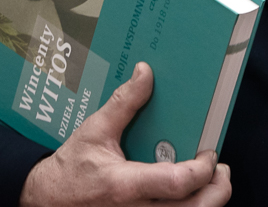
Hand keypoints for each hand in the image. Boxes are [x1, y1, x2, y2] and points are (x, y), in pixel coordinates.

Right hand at [20, 62, 231, 206]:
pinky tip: (189, 196)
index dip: (203, 169)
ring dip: (207, 203)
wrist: (47, 201)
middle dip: (218, 190)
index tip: (210, 154)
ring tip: (210, 183)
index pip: (178, 183)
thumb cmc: (70, 169)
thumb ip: (124, 103)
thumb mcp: (95, 130)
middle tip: (220, 171)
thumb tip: (145, 74)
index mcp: (125, 185)